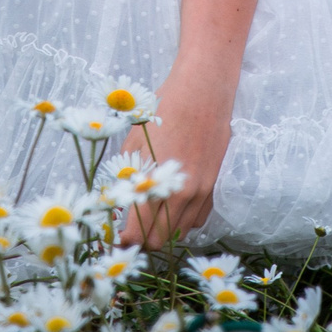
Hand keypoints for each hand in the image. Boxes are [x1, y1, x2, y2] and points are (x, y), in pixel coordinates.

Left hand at [118, 68, 230, 246]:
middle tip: (131, 229)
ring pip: (180, 232)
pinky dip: (184, 219)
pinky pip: (199, 218)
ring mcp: (201, 191)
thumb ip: (127, 178)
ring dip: (164, 231)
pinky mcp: (214, 186)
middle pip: (159, 241)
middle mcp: (181, 193)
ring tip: (151, 215)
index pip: (137, 232)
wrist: (203, 90)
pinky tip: (173, 204)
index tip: (117, 239)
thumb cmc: (163, 110)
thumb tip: (119, 205)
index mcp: (156, 182)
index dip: (125, 241)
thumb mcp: (134, 142)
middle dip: (142, 240)